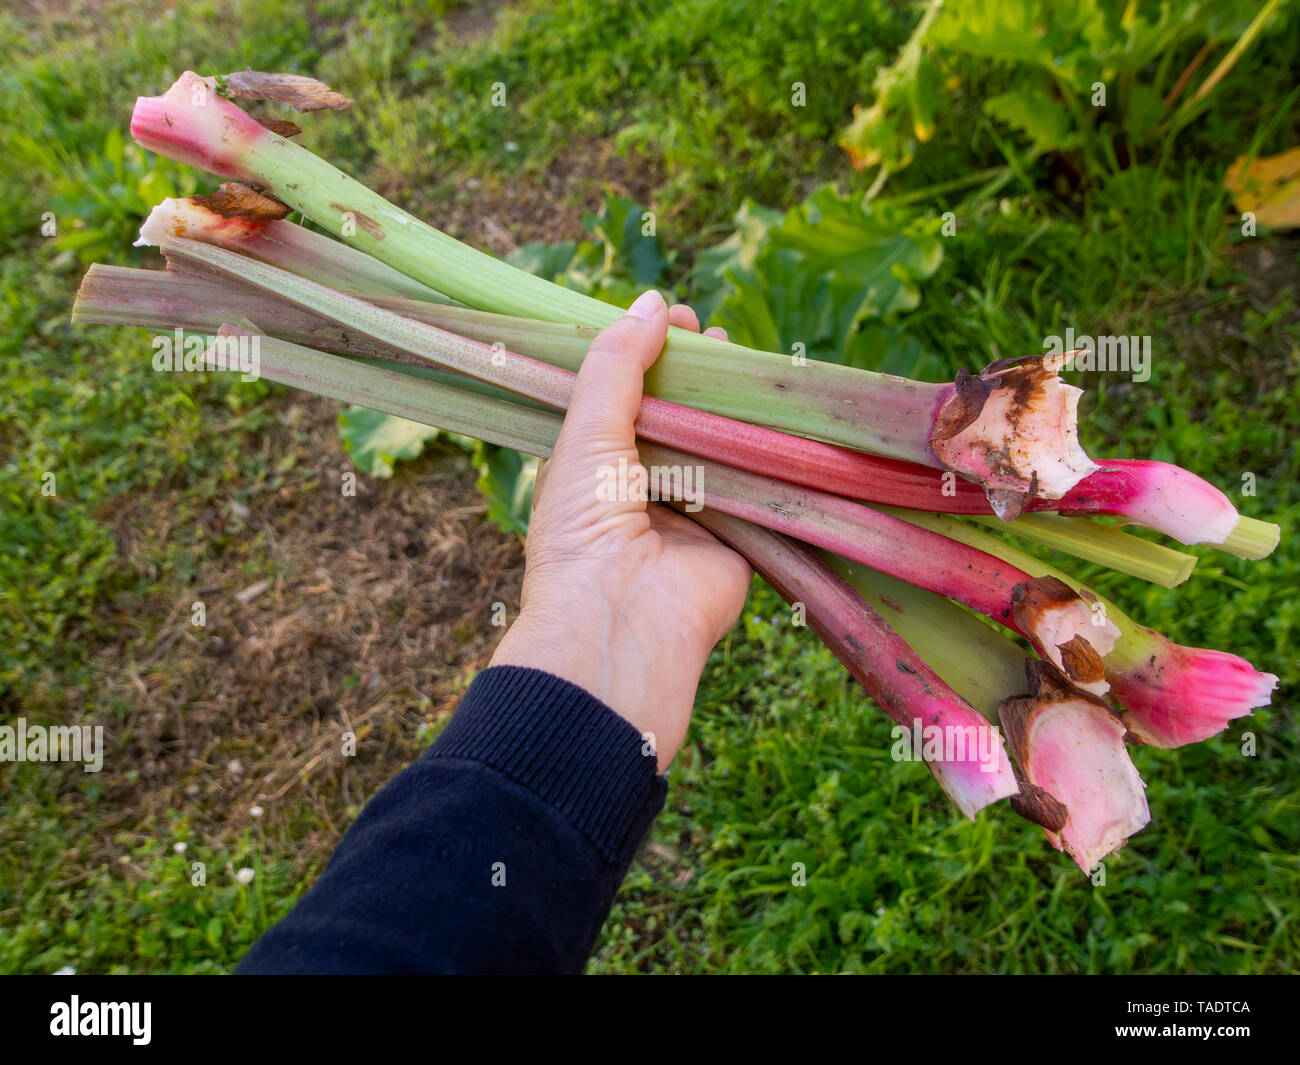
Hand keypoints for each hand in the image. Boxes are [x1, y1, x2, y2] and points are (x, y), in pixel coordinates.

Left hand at [489, 290, 752, 771]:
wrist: (619, 625)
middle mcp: (643, 485)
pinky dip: (772, 455)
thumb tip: (651, 303)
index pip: (625, 394)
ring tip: (749, 365)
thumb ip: (615, 367)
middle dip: (699, 376)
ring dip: (737, 409)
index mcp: (596, 464)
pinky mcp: (738, 538)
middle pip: (680, 416)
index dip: (648, 353)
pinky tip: (786, 412)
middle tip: (716, 339)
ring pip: (723, 446)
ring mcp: (693, 512)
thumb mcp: (586, 433)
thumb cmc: (582, 530)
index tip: (674, 318)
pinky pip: (760, 486)